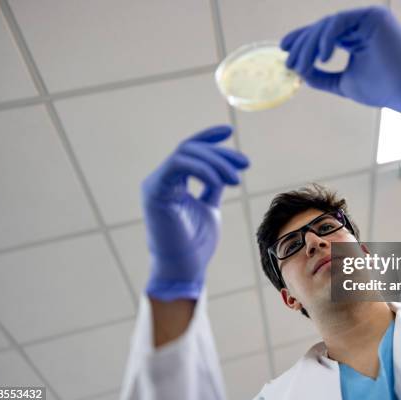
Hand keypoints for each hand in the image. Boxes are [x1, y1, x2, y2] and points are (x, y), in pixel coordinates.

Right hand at [141, 126, 248, 301]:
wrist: (184, 268)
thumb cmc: (195, 243)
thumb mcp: (209, 206)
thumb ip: (212, 186)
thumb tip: (226, 171)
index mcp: (172, 182)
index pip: (189, 150)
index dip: (208, 137)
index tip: (229, 131)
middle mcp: (161, 179)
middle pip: (191, 149)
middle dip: (221, 154)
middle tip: (245, 164)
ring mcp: (156, 184)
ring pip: (186, 154)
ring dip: (215, 161)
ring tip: (236, 179)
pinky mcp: (155, 191)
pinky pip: (179, 166)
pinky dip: (202, 169)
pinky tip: (221, 180)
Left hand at [281, 6, 400, 115]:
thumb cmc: (381, 89)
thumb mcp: (343, 83)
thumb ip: (322, 76)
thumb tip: (298, 71)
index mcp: (356, 36)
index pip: (324, 34)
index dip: (303, 41)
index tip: (284, 51)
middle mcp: (361, 24)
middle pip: (322, 28)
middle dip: (302, 45)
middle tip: (288, 61)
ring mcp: (368, 18)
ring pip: (327, 26)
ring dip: (310, 45)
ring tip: (302, 65)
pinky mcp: (373, 16)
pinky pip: (339, 23)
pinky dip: (326, 39)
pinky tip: (321, 58)